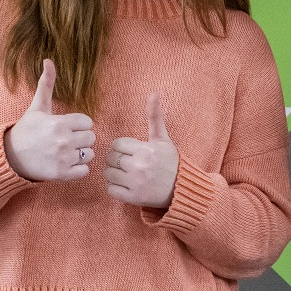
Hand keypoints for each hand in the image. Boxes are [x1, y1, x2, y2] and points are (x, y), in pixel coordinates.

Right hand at [4, 59, 95, 181]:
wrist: (10, 156)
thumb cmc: (27, 130)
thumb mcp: (37, 107)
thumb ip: (46, 84)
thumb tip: (48, 60)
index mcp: (60, 123)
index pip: (88, 123)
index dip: (79, 125)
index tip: (66, 127)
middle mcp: (63, 141)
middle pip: (91, 138)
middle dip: (81, 139)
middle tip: (66, 140)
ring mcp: (63, 159)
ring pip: (90, 154)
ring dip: (81, 154)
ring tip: (66, 152)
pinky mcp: (62, 174)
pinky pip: (85, 171)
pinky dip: (78, 169)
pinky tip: (66, 163)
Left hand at [105, 92, 179, 208]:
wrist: (182, 189)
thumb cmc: (170, 162)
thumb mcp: (163, 139)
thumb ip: (155, 117)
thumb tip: (154, 93)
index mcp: (145, 150)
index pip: (117, 144)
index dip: (122, 148)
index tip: (131, 152)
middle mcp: (139, 166)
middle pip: (110, 158)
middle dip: (116, 159)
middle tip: (127, 163)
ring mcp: (135, 183)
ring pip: (108, 173)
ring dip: (113, 173)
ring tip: (125, 174)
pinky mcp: (133, 198)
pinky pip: (111, 190)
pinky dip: (115, 187)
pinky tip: (126, 185)